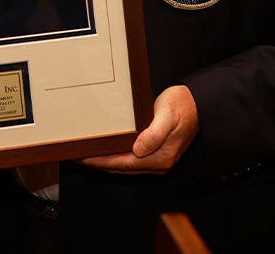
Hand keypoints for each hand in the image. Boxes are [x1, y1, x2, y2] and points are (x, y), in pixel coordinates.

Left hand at [79, 84, 197, 174]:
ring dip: (104, 162)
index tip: (84, 158)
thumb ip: (154, 134)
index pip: (124, 164)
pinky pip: (129, 161)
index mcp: (160, 158)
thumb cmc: (182, 107)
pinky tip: (104, 152)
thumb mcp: (168, 116)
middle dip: (98, 164)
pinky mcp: (154, 154)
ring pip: (124, 166)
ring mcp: (156, 161)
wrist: (197, 106)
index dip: (102, 162)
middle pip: (121, 168)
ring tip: (84, 156)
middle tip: (76, 158)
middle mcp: (158, 164)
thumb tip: (139, 149)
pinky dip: (114, 158)